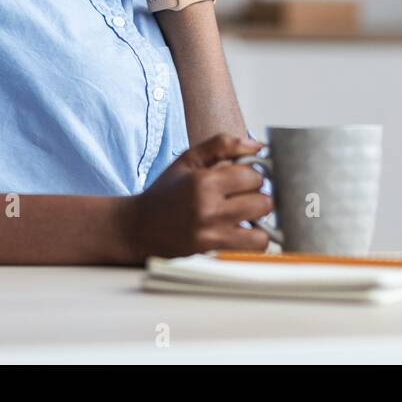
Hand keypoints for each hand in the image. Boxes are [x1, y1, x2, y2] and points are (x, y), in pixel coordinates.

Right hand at [123, 133, 271, 258]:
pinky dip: (251, 243)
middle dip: (257, 198)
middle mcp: (208, 210)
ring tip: (244, 217)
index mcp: (203, 182)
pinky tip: (239, 233)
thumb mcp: (188, 159)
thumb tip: (259, 146)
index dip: (251, 176)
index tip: (241, 180)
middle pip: (263, 203)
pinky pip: (250, 252)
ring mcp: (211, 236)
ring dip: (258, 224)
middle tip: (243, 198)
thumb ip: (223, 145)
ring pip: (262, 232)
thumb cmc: (166, 192)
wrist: (137, 227)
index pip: (254, 177)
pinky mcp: (211, 255)